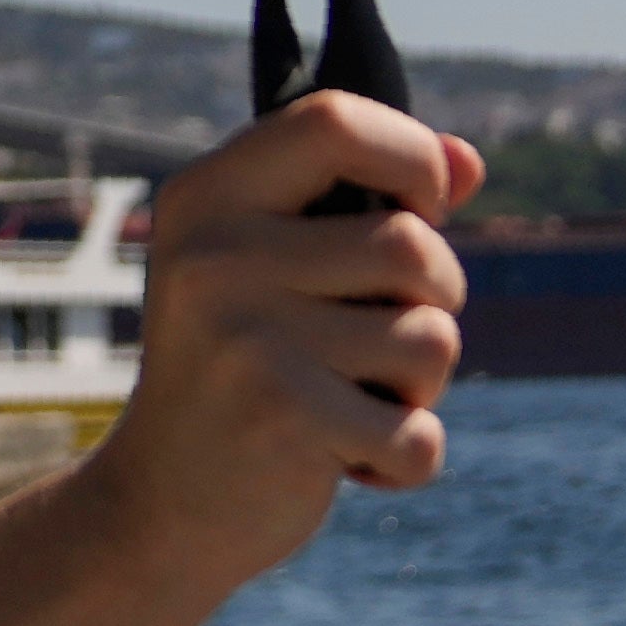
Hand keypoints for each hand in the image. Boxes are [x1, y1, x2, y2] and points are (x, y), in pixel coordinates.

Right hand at [91, 86, 481, 590]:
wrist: (157, 505)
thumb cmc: (239, 367)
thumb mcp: (275, 268)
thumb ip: (367, 203)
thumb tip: (467, 160)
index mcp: (207, 196)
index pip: (335, 120)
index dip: (409, 155)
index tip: (420, 205)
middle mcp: (215, 255)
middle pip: (412, 246)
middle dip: (435, 298)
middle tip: (386, 335)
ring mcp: (245, 336)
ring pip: (431, 340)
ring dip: (420, 386)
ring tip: (355, 400)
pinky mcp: (282, 417)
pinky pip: (419, 433)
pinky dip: (407, 457)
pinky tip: (350, 460)